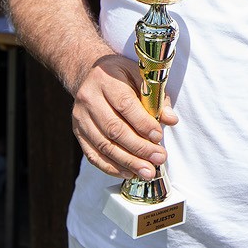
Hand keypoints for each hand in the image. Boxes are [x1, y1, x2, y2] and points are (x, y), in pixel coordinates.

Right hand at [70, 54, 175, 180]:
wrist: (89, 74)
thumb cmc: (120, 76)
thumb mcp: (140, 76)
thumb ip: (157, 97)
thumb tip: (170, 119)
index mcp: (105, 80)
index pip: (124, 105)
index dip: (143, 124)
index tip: (158, 137)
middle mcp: (89, 99)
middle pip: (114, 129)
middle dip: (139, 148)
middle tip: (158, 159)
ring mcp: (80, 117)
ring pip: (104, 145)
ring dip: (127, 162)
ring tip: (147, 171)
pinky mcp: (77, 132)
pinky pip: (93, 154)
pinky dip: (111, 167)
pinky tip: (128, 172)